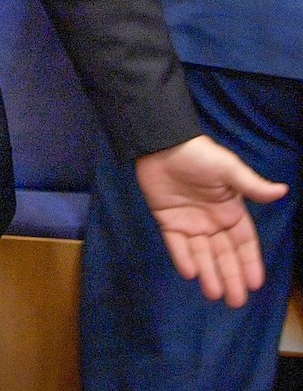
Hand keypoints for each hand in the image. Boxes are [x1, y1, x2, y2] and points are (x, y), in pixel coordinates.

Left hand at [133, 134, 287, 307]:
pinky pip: (176, 244)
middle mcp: (212, 221)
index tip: (256, 284)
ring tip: (215, 295)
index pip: (244, 242)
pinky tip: (191, 274)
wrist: (161, 143)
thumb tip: (282, 191)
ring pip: (202, 254)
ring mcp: (190, 222)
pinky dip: (183, 258)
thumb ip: (252, 185)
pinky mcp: (167, 220)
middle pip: (224, 254)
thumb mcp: (228, 168)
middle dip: (231, 276)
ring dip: (209, 273)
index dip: (250, 262)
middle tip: (236, 301)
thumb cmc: (198, 154)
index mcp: (230, 211)